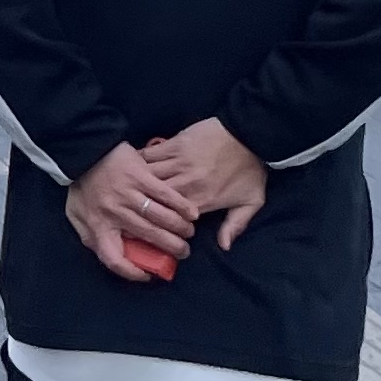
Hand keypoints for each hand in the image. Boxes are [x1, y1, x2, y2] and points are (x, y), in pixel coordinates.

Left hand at [63, 142, 198, 281]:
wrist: (84, 150)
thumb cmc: (82, 186)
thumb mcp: (76, 215)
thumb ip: (88, 236)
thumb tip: (105, 255)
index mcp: (97, 225)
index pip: (113, 258)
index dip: (131, 272)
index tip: (146, 275)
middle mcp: (115, 212)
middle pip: (150, 237)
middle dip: (172, 248)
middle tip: (182, 252)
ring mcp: (130, 193)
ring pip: (163, 217)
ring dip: (181, 229)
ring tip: (188, 233)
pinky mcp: (141, 176)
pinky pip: (167, 195)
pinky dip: (183, 206)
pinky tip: (192, 213)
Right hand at [140, 116, 270, 247]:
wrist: (250, 134)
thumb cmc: (250, 169)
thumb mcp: (252, 201)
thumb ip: (235, 225)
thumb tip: (224, 246)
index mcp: (202, 200)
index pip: (172, 218)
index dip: (159, 222)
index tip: (150, 223)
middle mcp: (187, 184)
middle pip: (154, 198)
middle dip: (142, 203)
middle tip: (132, 206)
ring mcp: (179, 163)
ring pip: (148, 176)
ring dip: (138, 182)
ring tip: (128, 187)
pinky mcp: (175, 144)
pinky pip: (150, 155)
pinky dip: (140, 161)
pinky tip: (134, 166)